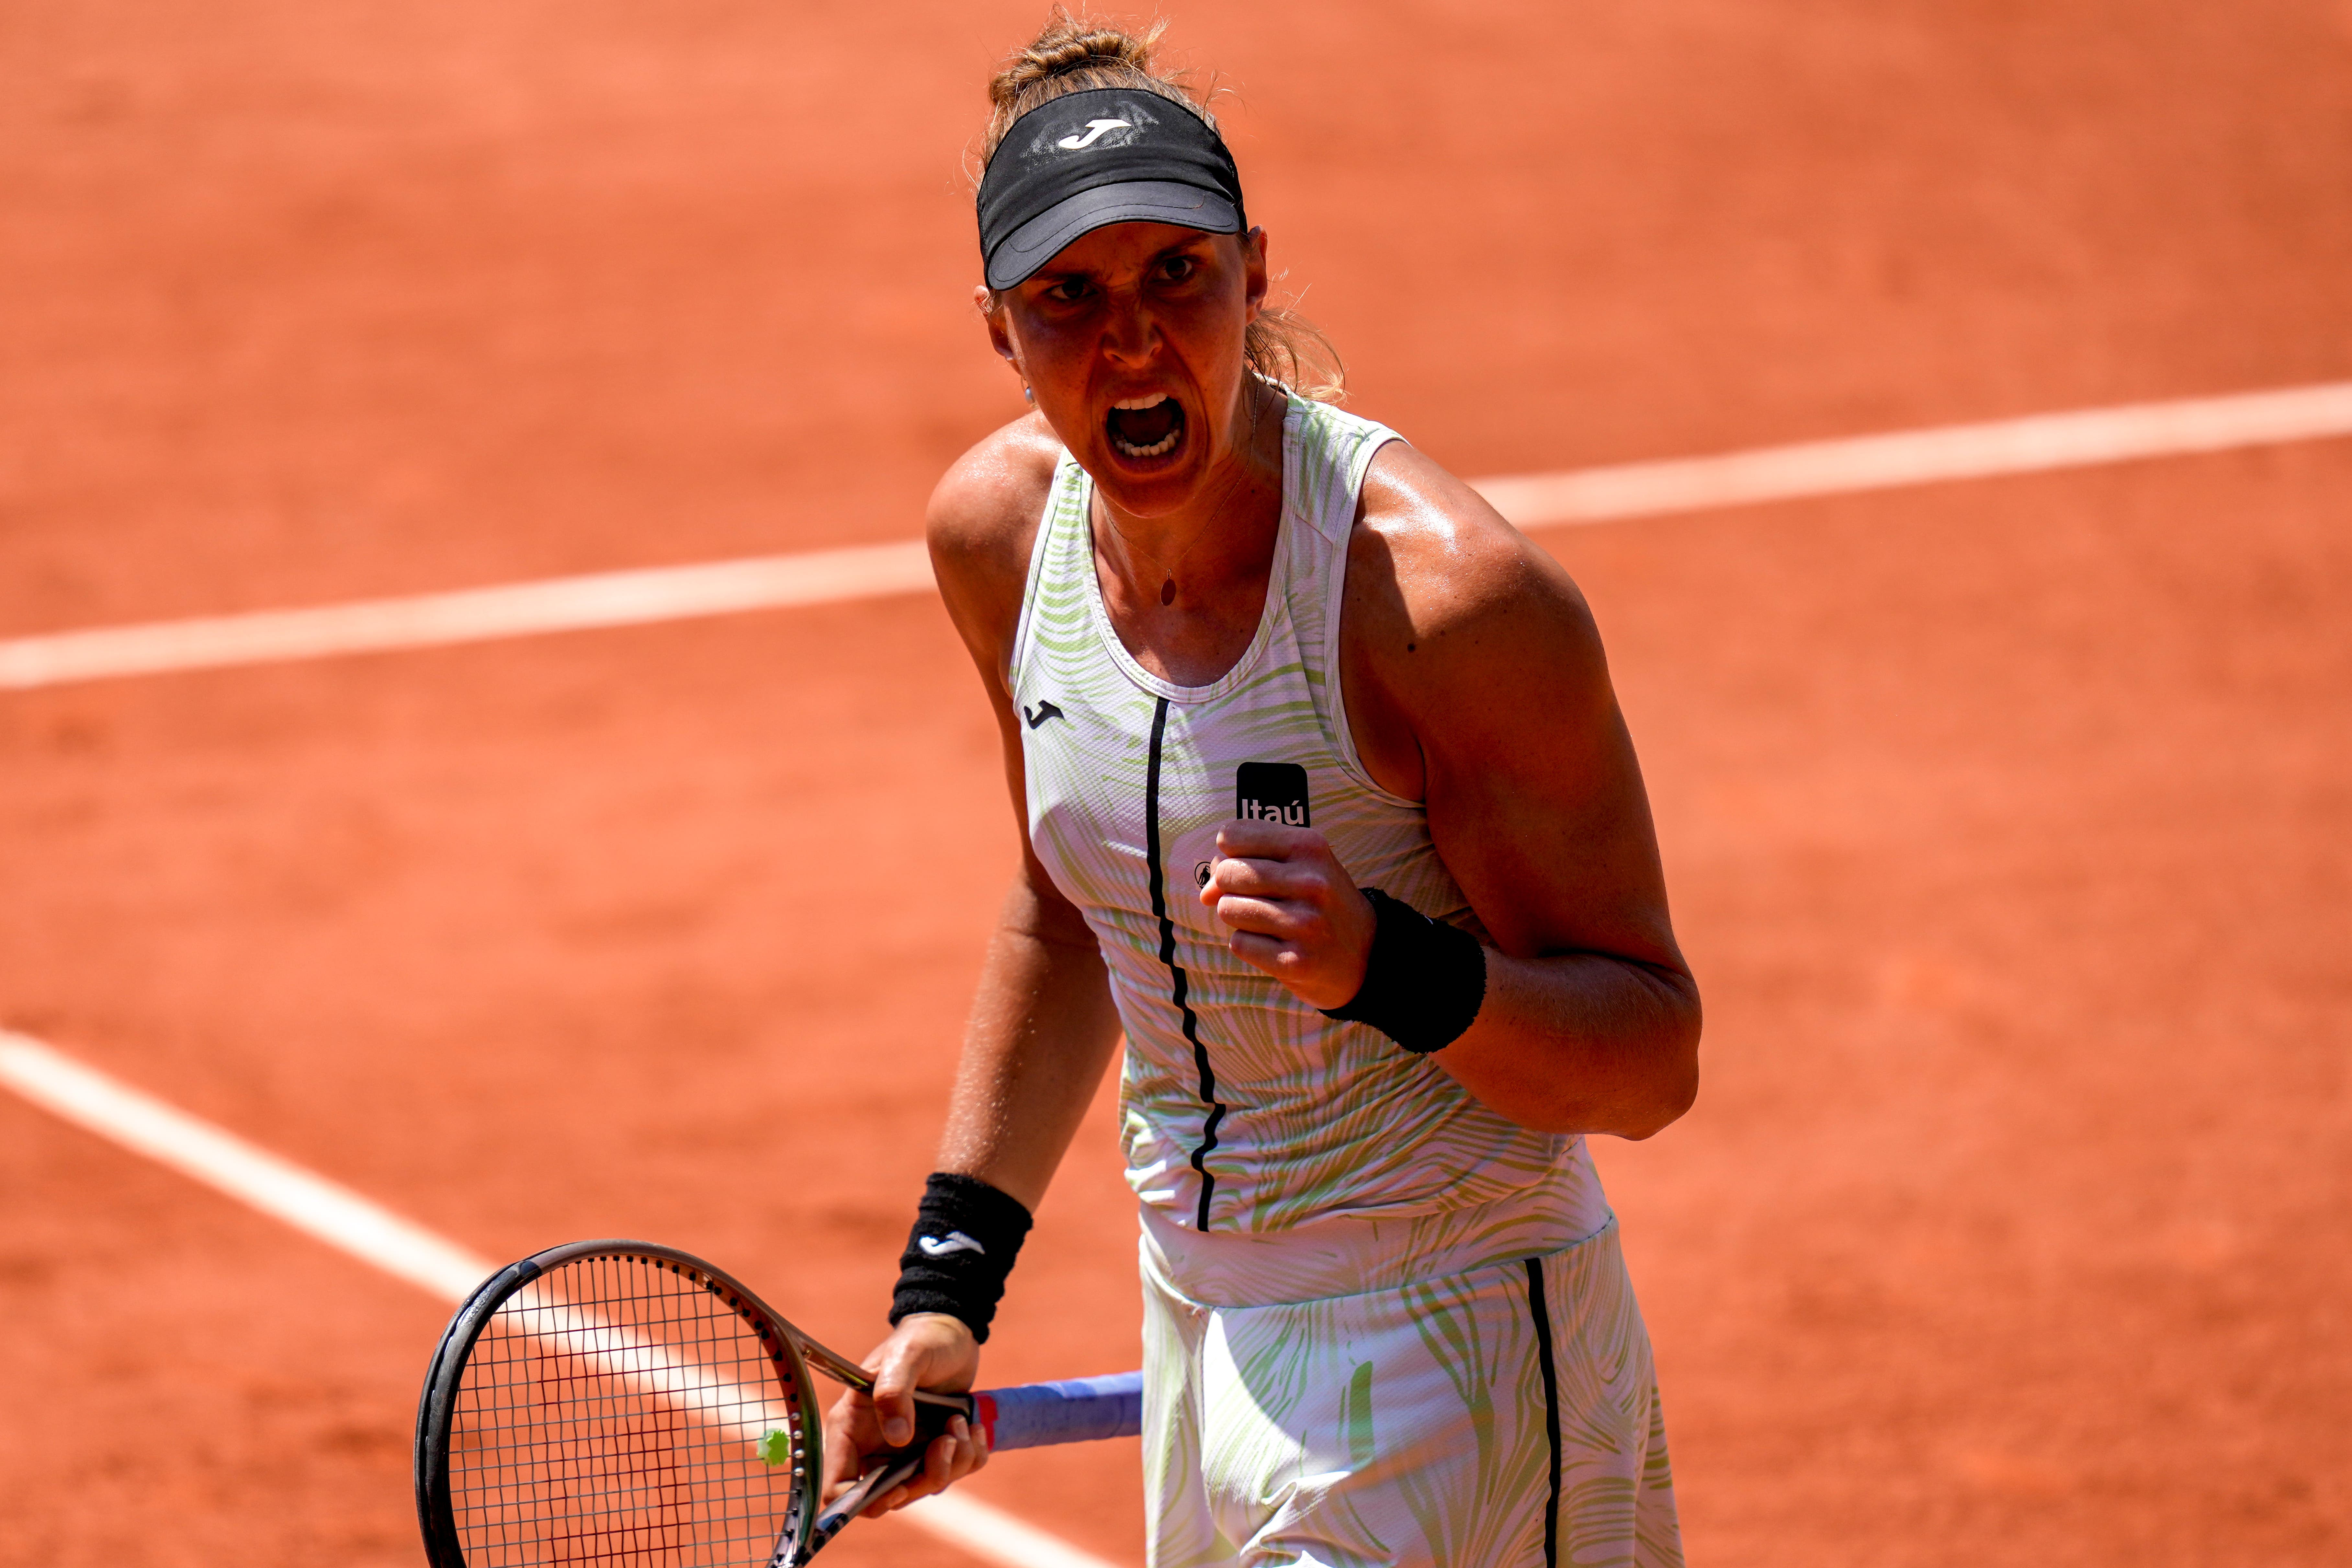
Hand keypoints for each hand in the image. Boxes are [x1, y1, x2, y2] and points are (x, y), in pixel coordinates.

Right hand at [820, 1313, 987, 1516]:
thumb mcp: (907, 1356)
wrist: (953, 1333)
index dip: (861, 1500)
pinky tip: (973, 1426)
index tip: (896, 1489)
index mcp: (852, 1428)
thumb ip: (894, 1392)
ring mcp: (907, 1450)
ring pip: (927, 1486)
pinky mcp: (935, 1447)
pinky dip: (970, 1456)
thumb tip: (897, 1438)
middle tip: (946, 1443)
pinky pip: (955, 1472)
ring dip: (953, 1462)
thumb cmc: (922, 1338)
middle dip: (924, 1478)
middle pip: (890, 1496)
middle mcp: (876, 1445)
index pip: (838, 1484)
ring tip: (961, 1423)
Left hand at [1199, 819, 1376, 1009]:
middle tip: (1258, 899)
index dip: (1227, 853)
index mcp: (1309, 846)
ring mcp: (1304, 923)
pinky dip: (1249, 945)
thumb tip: (1204, 892)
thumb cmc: (1320, 902)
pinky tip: (1276, 945)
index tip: (1245, 866)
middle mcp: (1311, 881)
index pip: (1231, 835)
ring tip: (1269, 923)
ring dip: (1239, 918)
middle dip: (1229, 888)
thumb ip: (1248, 861)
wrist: (1368, 955)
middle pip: (1226, 873)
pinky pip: (1239, 944)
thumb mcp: (1298, 866)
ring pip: (1227, 909)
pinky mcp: (1295, 961)